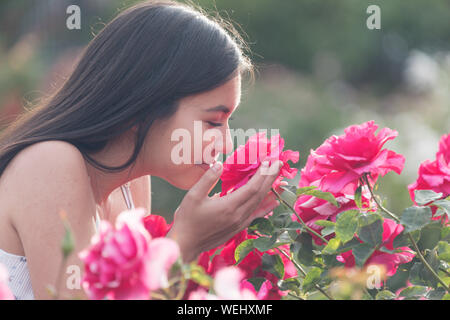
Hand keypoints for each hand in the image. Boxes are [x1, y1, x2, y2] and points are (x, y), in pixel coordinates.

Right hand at [166, 160, 282, 261]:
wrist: (186, 243)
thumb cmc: (187, 219)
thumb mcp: (193, 196)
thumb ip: (207, 179)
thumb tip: (219, 164)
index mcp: (229, 206)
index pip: (252, 188)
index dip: (262, 174)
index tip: (269, 161)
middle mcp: (238, 216)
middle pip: (260, 195)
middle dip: (270, 178)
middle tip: (278, 163)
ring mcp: (239, 223)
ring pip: (260, 205)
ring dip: (271, 191)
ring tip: (281, 180)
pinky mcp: (238, 228)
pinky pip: (256, 215)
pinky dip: (266, 207)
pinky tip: (273, 202)